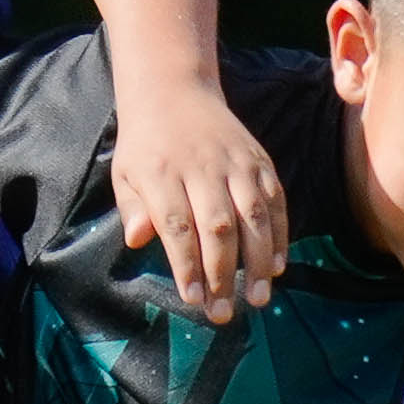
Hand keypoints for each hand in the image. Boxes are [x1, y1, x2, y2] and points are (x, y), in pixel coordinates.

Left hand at [112, 74, 286, 324]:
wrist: (175, 91)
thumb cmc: (145, 144)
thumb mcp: (124, 172)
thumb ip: (132, 207)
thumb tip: (138, 240)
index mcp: (163, 173)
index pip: (177, 226)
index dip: (187, 264)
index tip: (192, 298)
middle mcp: (203, 168)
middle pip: (218, 226)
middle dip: (223, 273)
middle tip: (223, 312)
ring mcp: (236, 164)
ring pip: (253, 216)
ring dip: (258, 261)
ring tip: (258, 297)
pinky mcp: (260, 161)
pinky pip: (275, 201)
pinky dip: (279, 235)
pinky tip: (277, 265)